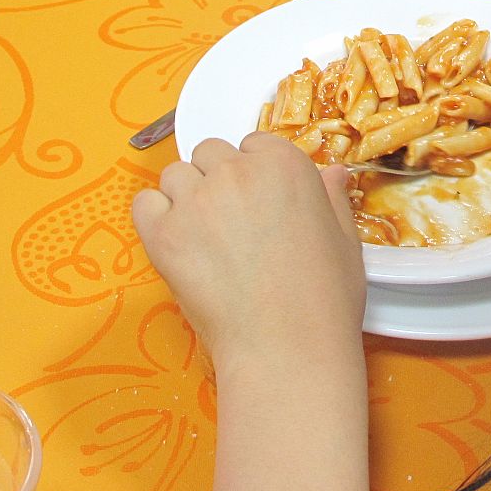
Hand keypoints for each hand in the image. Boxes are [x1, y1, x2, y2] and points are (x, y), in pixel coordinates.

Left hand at [132, 133, 365, 374]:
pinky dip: (156, 217)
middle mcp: (236, 171)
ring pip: (176, 175)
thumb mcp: (345, 240)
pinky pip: (145, 204)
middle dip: (217, 179)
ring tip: (204, 236)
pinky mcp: (162, 234)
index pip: (253, 143)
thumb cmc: (324, 297)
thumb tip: (332, 174)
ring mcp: (195, 201)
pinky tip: (177, 243)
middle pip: (210, 153)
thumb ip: (331, 199)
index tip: (258, 201)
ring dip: (186, 195)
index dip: (254, 171)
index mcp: (283, 164)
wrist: (286, 346)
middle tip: (231, 222)